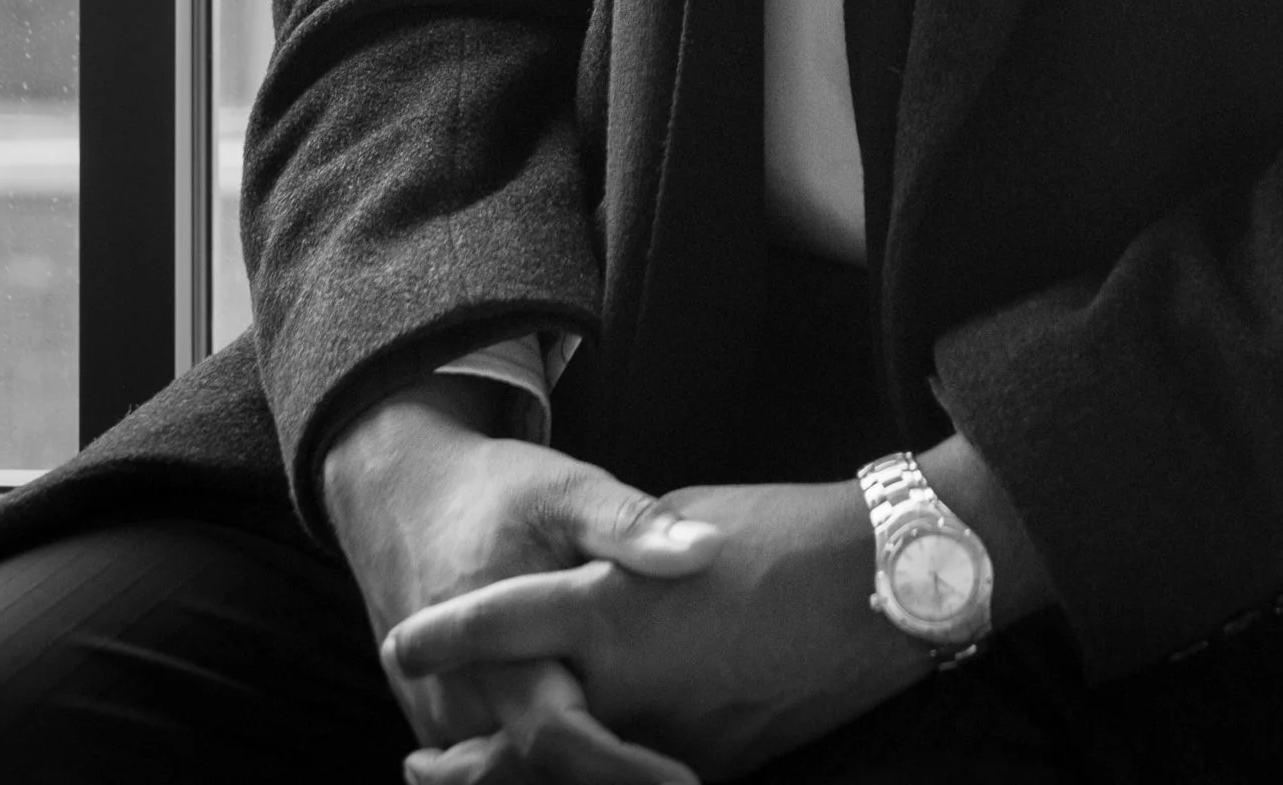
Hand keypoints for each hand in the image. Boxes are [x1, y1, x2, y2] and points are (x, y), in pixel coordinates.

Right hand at [319, 376, 721, 781]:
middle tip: (687, 783)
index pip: (561, 739)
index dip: (625, 773)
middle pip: (539, 777)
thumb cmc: (499, 495)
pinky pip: (493, 771)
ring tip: (652, 776)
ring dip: (573, 782)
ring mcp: (447, 725)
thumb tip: (707, 549)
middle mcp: (466, 704)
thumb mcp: (568, 490)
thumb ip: (632, 525)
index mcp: (500, 653)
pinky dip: (543, 774)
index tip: (688, 782)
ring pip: (513, 780)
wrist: (403, 501)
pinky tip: (602, 766)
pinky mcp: (442, 730)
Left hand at [386, 474, 931, 782]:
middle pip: (515, 745)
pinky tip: (572, 780)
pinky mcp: (714, 766)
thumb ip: (621, 568)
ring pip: (569, 783)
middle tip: (417, 764)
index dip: (447, 634)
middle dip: (457, 767)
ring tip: (465, 783)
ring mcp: (670, 737)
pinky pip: (630, 782)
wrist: (879, 584)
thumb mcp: (681, 523)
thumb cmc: (780, 532)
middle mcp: (630, 684)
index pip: (505, 624)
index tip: (403, 640)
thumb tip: (593, 594)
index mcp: (614, 607)